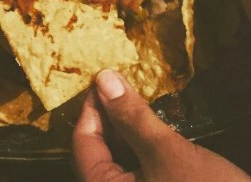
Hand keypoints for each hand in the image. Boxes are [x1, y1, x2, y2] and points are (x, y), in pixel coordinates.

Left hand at [73, 70, 250, 180]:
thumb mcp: (168, 151)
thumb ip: (133, 117)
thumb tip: (106, 82)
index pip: (83, 143)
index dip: (92, 106)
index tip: (104, 78)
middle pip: (97, 152)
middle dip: (109, 118)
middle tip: (120, 86)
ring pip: (118, 162)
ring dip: (126, 133)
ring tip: (138, 104)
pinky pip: (137, 172)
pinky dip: (141, 151)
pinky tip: (154, 132)